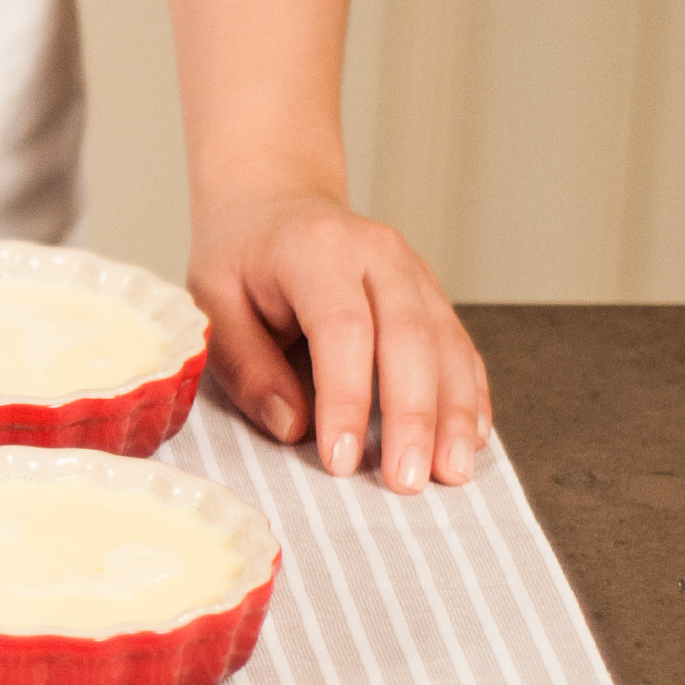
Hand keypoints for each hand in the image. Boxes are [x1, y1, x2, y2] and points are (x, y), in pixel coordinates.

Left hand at [188, 192, 489, 493]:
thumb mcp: (213, 301)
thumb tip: (291, 427)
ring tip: (450, 473)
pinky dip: (469, 394)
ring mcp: (412, 271)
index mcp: (316, 250)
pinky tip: (472, 438)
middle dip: (413, 416)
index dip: (346, 397)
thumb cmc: (239, 257)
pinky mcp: (430, 292)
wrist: (273, 203)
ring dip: (454, 414)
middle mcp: (376, 254)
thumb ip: (246, 364)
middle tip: (408, 482)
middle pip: (409, 338)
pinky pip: (458, 345)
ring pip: (446, 344)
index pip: (342, 328)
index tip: (340, 459)